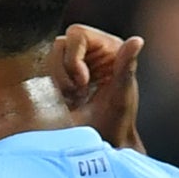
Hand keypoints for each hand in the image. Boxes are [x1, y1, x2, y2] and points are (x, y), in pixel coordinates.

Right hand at [49, 23, 144, 151]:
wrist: (101, 144)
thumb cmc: (116, 122)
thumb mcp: (121, 95)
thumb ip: (126, 66)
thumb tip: (137, 40)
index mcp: (109, 49)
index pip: (77, 34)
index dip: (73, 56)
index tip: (82, 82)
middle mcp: (90, 52)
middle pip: (59, 45)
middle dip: (63, 71)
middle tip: (77, 93)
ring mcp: (73, 64)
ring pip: (47, 59)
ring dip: (57, 82)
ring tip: (73, 99)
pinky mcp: (59, 78)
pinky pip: (41, 74)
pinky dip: (50, 89)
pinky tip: (65, 102)